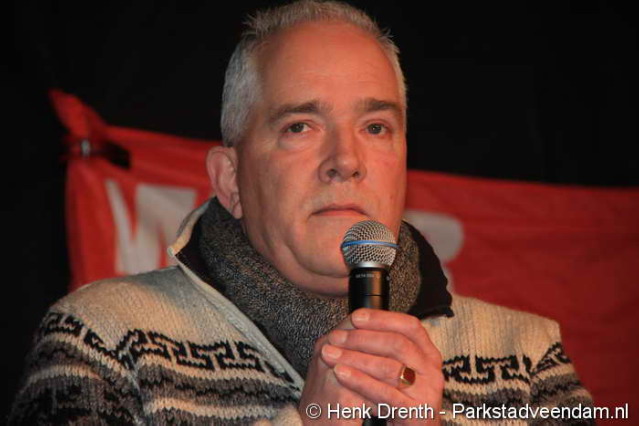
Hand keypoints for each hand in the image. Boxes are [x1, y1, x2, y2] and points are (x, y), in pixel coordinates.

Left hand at [298, 308, 442, 424]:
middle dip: (362, 338)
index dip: (382, 319)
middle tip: (335, 337)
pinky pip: (384, 393)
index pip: (409, 326)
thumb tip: (355, 321)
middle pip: (397, 343)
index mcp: (428, 353)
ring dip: (356, 357)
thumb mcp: (394, 367)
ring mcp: (427, 391)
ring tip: (330, 354)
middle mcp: (431, 369)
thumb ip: (383, 346)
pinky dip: (359, 381)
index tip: (356, 317)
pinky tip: (340, 373)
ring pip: (390, 367)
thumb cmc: (396, 399)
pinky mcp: (416, 411)